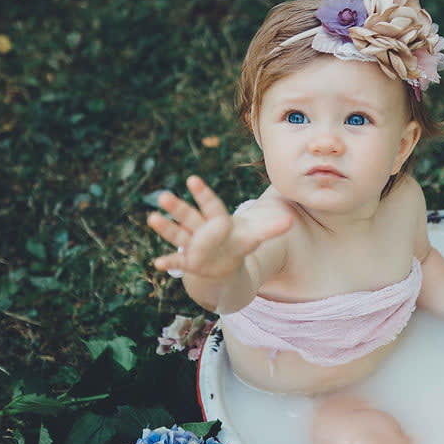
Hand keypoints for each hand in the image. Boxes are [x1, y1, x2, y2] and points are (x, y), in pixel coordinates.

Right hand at [148, 176, 291, 278]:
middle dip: (177, 207)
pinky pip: (177, 260)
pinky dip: (169, 262)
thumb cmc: (238, 244)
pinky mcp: (189, 260)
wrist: (225, 262)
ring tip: (152, 218)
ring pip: (177, 233)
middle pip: (188, 215)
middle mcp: (201, 229)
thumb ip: (271, 229)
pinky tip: (157, 264)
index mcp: (217, 220)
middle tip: (164, 196)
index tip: (192, 180)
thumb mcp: (255, 237)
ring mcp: (192, 244)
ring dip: (165, 228)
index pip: (210, 204)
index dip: (202, 194)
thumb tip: (291, 220)